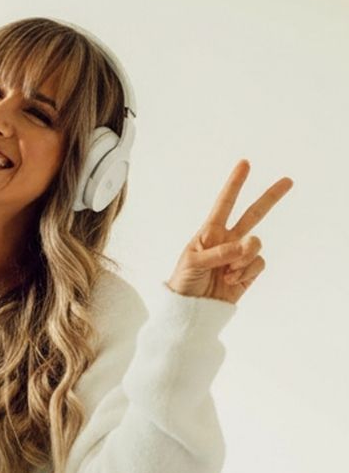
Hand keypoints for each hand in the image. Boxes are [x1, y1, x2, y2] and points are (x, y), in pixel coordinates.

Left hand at [166, 159, 292, 303]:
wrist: (191, 308)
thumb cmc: (185, 281)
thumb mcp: (193, 262)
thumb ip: (218, 252)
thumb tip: (244, 246)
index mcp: (210, 232)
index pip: (224, 203)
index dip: (235, 184)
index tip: (245, 164)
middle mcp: (228, 239)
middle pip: (253, 214)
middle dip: (270, 198)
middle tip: (288, 181)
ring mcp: (240, 255)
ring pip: (256, 244)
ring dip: (243, 257)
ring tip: (226, 271)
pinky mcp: (249, 271)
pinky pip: (258, 263)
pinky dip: (245, 271)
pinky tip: (231, 279)